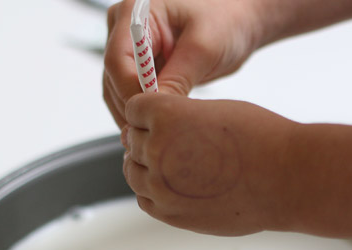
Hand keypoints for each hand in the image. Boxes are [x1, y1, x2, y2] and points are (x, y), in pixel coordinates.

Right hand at [103, 0, 261, 126]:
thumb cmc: (225, 20)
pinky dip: (143, 112)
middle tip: (157, 133)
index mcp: (135, 12)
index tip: (152, 117)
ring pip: (117, 92)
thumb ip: (178, 78)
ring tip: (160, 135)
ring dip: (136, 114)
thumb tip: (156, 110)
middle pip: (113, 79)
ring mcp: (129, 49)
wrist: (237, 21)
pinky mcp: (139, 67)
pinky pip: (131, 95)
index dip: (131, 94)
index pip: (117, 61)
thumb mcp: (204, 48)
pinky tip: (160, 127)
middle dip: (134, 107)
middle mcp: (124, 29)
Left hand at [121, 93, 300, 235]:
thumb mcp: (213, 110)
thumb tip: (155, 134)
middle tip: (172, 143)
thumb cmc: (260, 138)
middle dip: (148, 138)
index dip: (149, 112)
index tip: (162, 117)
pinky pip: (145, 199)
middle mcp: (157, 150)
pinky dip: (153, 191)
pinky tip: (175, 185)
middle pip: (132, 140)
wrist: (286, 178)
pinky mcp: (171, 213)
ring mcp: (161, 186)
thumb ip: (178, 119)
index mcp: (166, 115)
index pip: (134, 109)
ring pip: (133, 171)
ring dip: (147, 166)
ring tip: (173, 165)